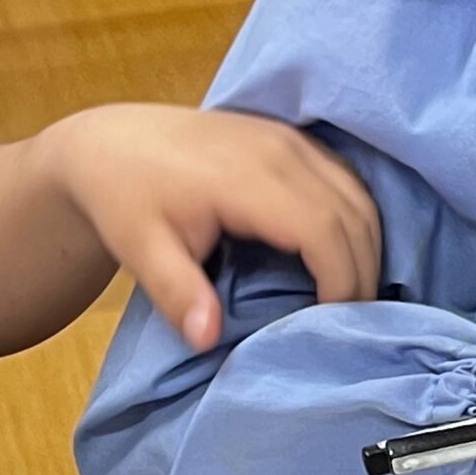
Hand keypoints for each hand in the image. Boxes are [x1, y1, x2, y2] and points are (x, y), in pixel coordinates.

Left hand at [37, 105, 380, 348]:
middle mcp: (277, 148)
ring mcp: (287, 137)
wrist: (109, 143)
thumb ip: (176, 292)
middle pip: (352, 213)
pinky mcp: (289, 136)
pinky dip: (355, 219)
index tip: (333, 325)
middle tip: (352, 325)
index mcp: (244, 177)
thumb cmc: (123, 198)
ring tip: (349, 296)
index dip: (342, 280)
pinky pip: (345, 177)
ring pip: (357, 192)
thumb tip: (207, 338)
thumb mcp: (139, 250)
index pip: (322, 229)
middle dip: (363, 272)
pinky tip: (340, 255)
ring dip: (366, 245)